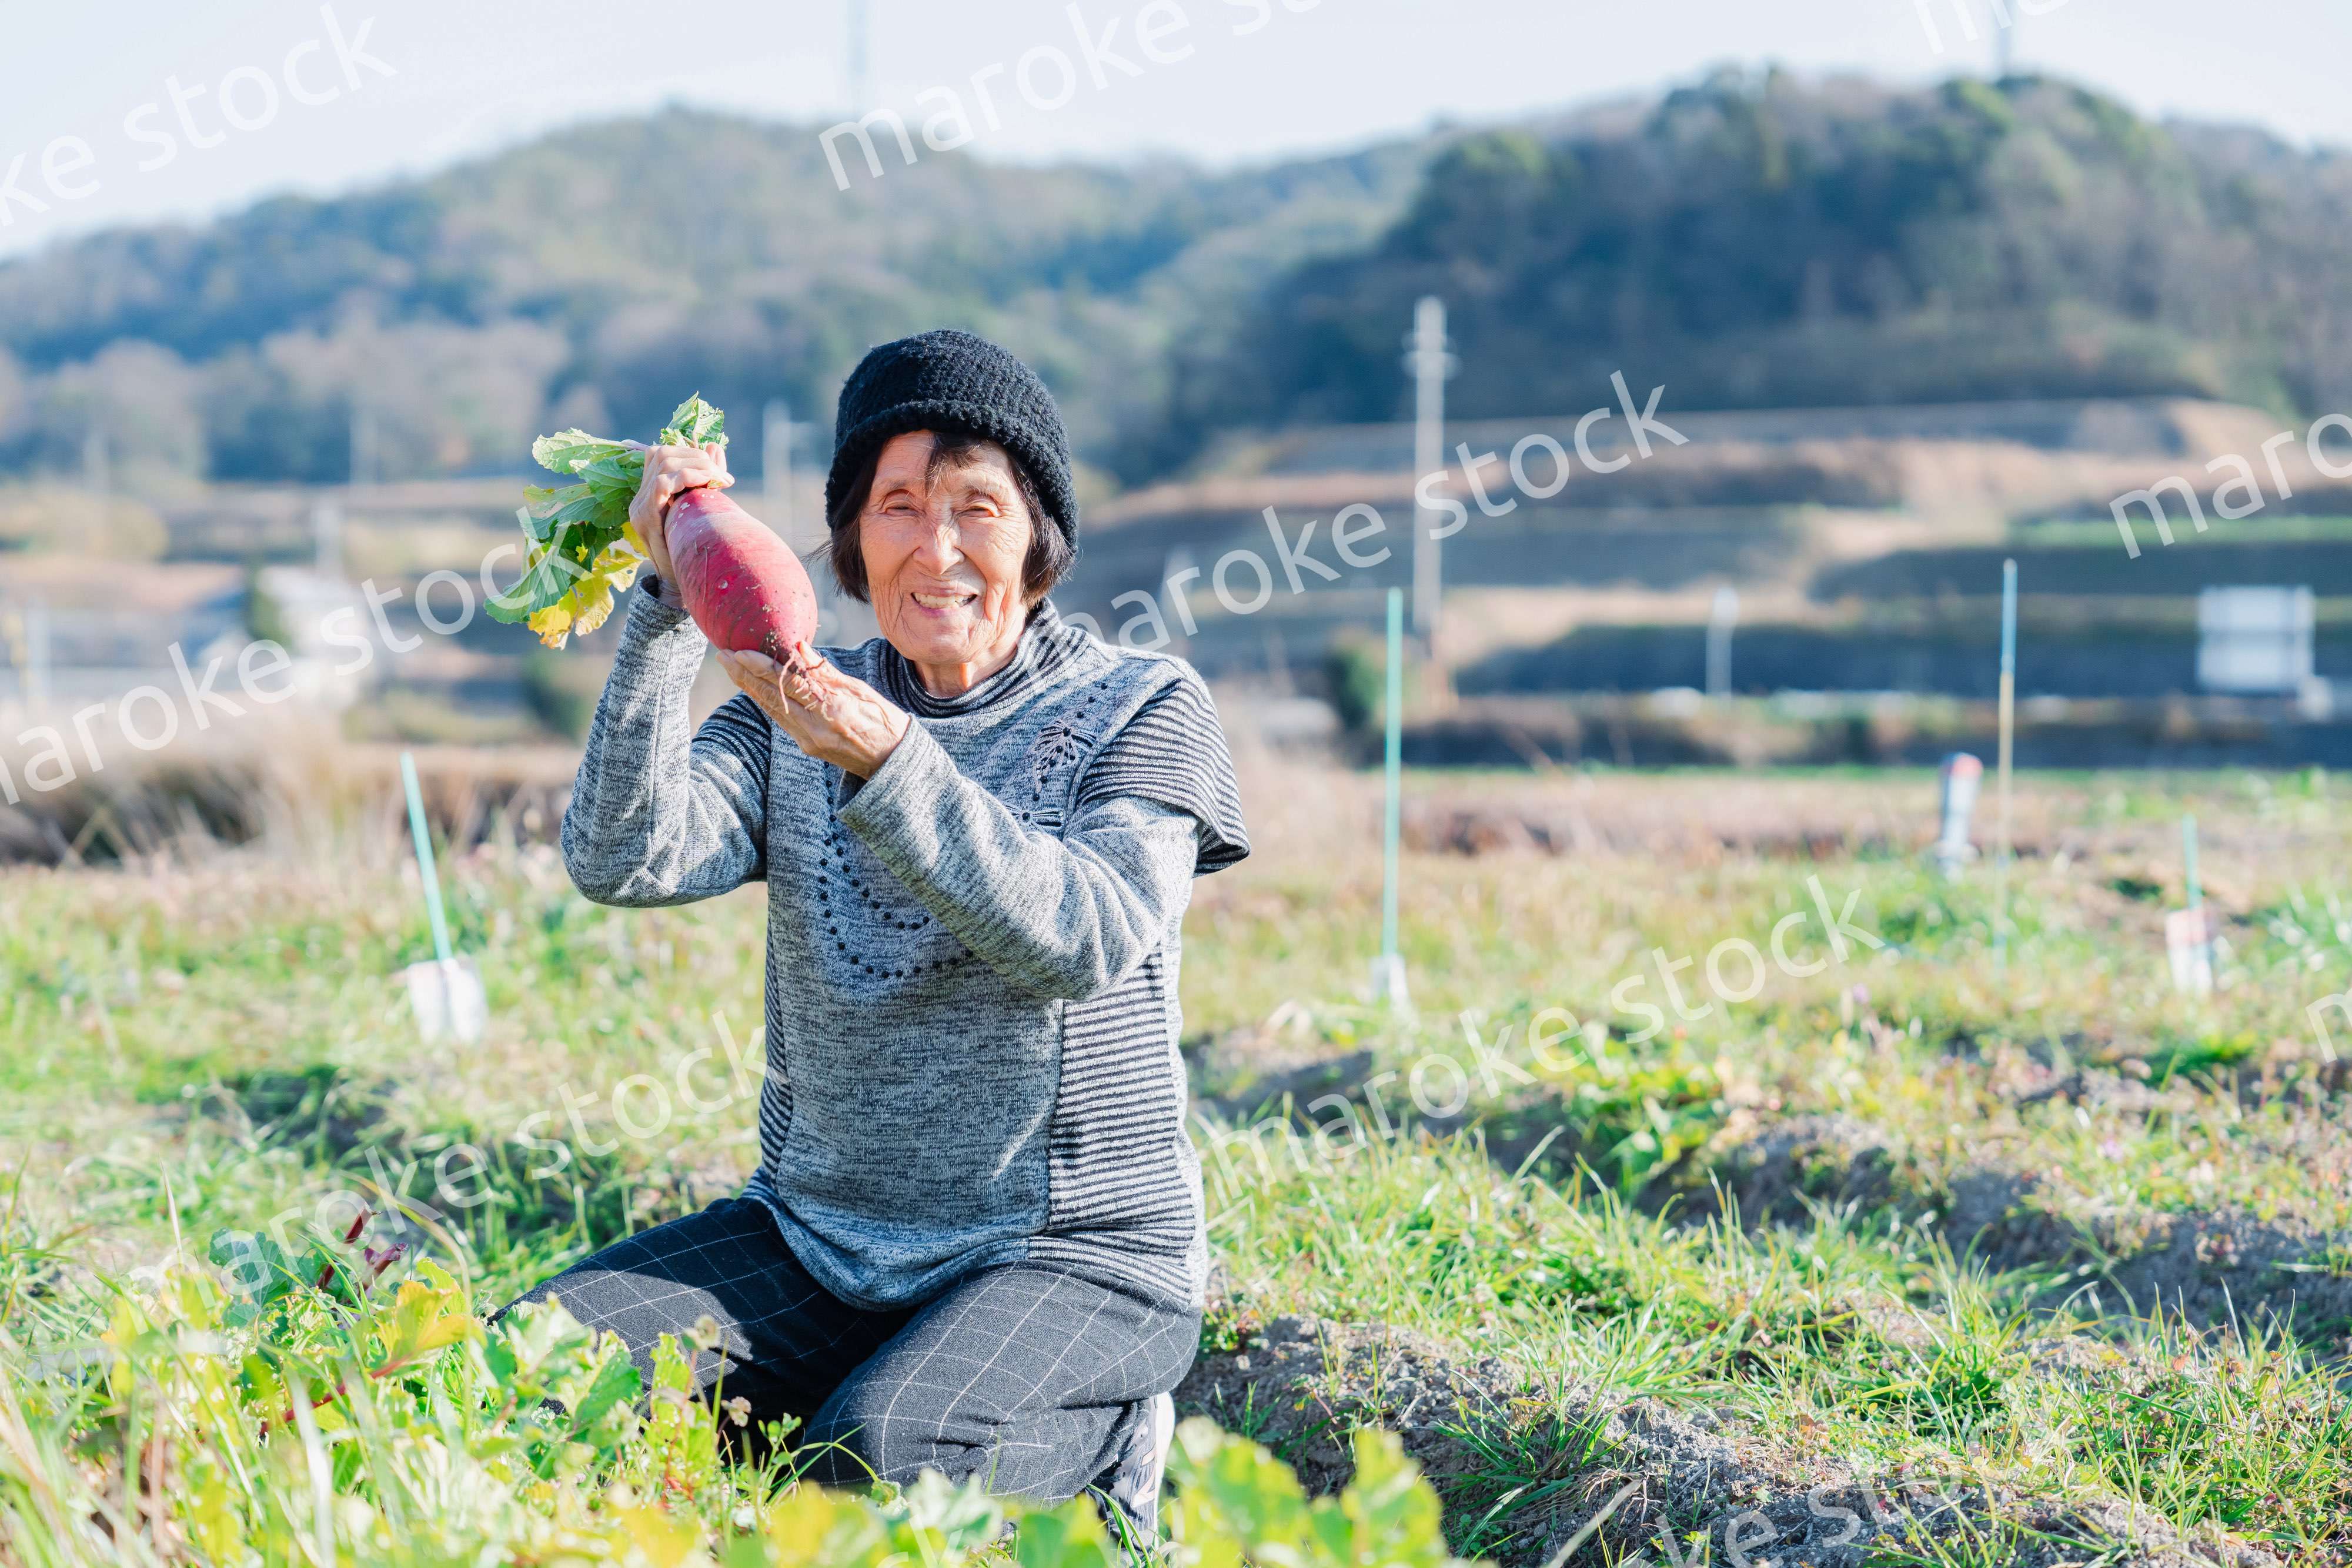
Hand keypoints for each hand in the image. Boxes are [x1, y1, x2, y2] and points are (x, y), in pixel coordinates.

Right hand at [625, 440, 732, 584]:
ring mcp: (640, 508)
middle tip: (722, 475)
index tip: (718, 468)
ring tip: (718, 479)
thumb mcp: (701, 508)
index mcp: (649, 495)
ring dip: (696, 464)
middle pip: (661, 452)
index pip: (660, 454)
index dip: (690, 452)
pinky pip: (663, 483)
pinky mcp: (646, 518)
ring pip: (662, 461)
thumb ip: (705, 478)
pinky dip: (688, 477)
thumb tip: (715, 446)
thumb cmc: (692, 551)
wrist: (680, 587)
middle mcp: (640, 499)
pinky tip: (709, 485)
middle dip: (696, 456)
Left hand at [716, 647, 910, 778]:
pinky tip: (753, 688)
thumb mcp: (860, 690)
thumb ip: (825, 671)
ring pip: (771, 709)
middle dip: (744, 675)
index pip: (789, 683)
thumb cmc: (883, 721)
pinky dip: (765, 701)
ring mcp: (808, 740)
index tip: (741, 651)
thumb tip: (799, 645)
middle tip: (723, 655)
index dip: (762, 666)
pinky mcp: (806, 747)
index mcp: (832, 708)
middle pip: (771, 697)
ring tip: (732, 667)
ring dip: (749, 687)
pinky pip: (780, 719)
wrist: (892, 762)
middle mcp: (815, 727)